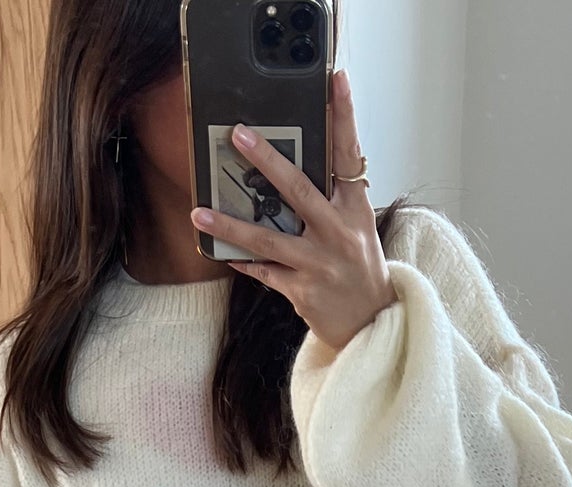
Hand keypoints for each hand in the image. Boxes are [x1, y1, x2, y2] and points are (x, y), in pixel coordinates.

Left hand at [191, 68, 395, 351]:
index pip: (349, 152)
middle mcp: (338, 233)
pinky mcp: (303, 291)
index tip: (335, 80)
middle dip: (267, 161)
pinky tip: (220, 252)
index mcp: (354, 208)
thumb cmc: (359, 267)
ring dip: (231, 225)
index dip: (344, 114)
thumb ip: (332, 197)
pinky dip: (242, 262)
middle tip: (238, 135)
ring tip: (200, 212)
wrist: (371, 322)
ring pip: (268, 239)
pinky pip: (264, 272)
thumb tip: (292, 167)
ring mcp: (319, 264)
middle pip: (299, 190)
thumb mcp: (356, 226)